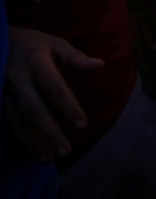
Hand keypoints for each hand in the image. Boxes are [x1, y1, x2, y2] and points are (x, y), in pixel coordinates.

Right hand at [4, 27, 103, 160]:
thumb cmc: (30, 43)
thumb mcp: (53, 43)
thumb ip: (74, 56)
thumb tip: (100, 64)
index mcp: (36, 61)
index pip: (55, 88)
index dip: (68, 107)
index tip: (82, 125)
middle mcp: (17, 78)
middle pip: (33, 109)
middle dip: (49, 132)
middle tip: (65, 151)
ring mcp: (2, 91)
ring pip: (17, 121)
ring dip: (33, 141)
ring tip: (49, 158)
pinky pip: (7, 123)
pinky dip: (20, 138)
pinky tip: (32, 151)